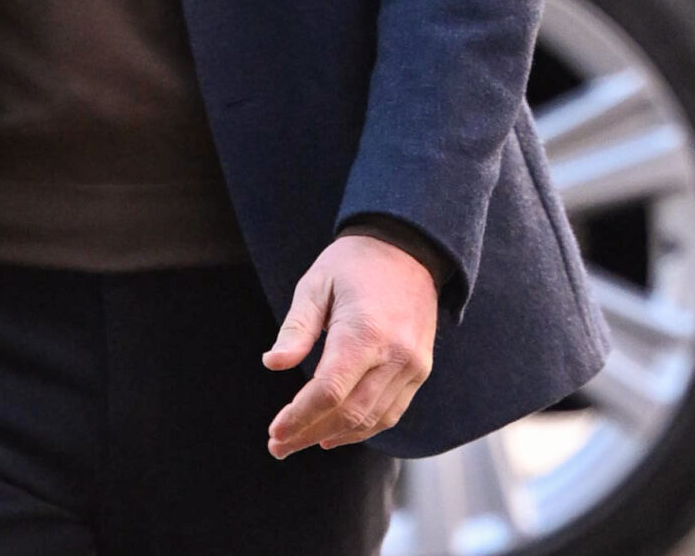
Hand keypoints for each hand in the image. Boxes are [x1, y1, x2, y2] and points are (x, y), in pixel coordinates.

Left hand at [263, 233, 438, 457]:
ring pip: (371, 420)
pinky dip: (362, 429)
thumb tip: (273, 364)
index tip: (274, 433)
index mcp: (365, 331)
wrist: (409, 248)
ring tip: (299, 441)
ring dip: (333, 436)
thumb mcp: (316, 284)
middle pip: (349, 413)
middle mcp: (395, 354)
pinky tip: (334, 433)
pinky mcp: (420, 370)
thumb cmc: (354, 264)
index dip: (299, 418)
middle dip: (309, 434)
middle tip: (277, 445)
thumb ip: (296, 327)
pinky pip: (390, 412)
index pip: (329, 391)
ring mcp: (412, 365)